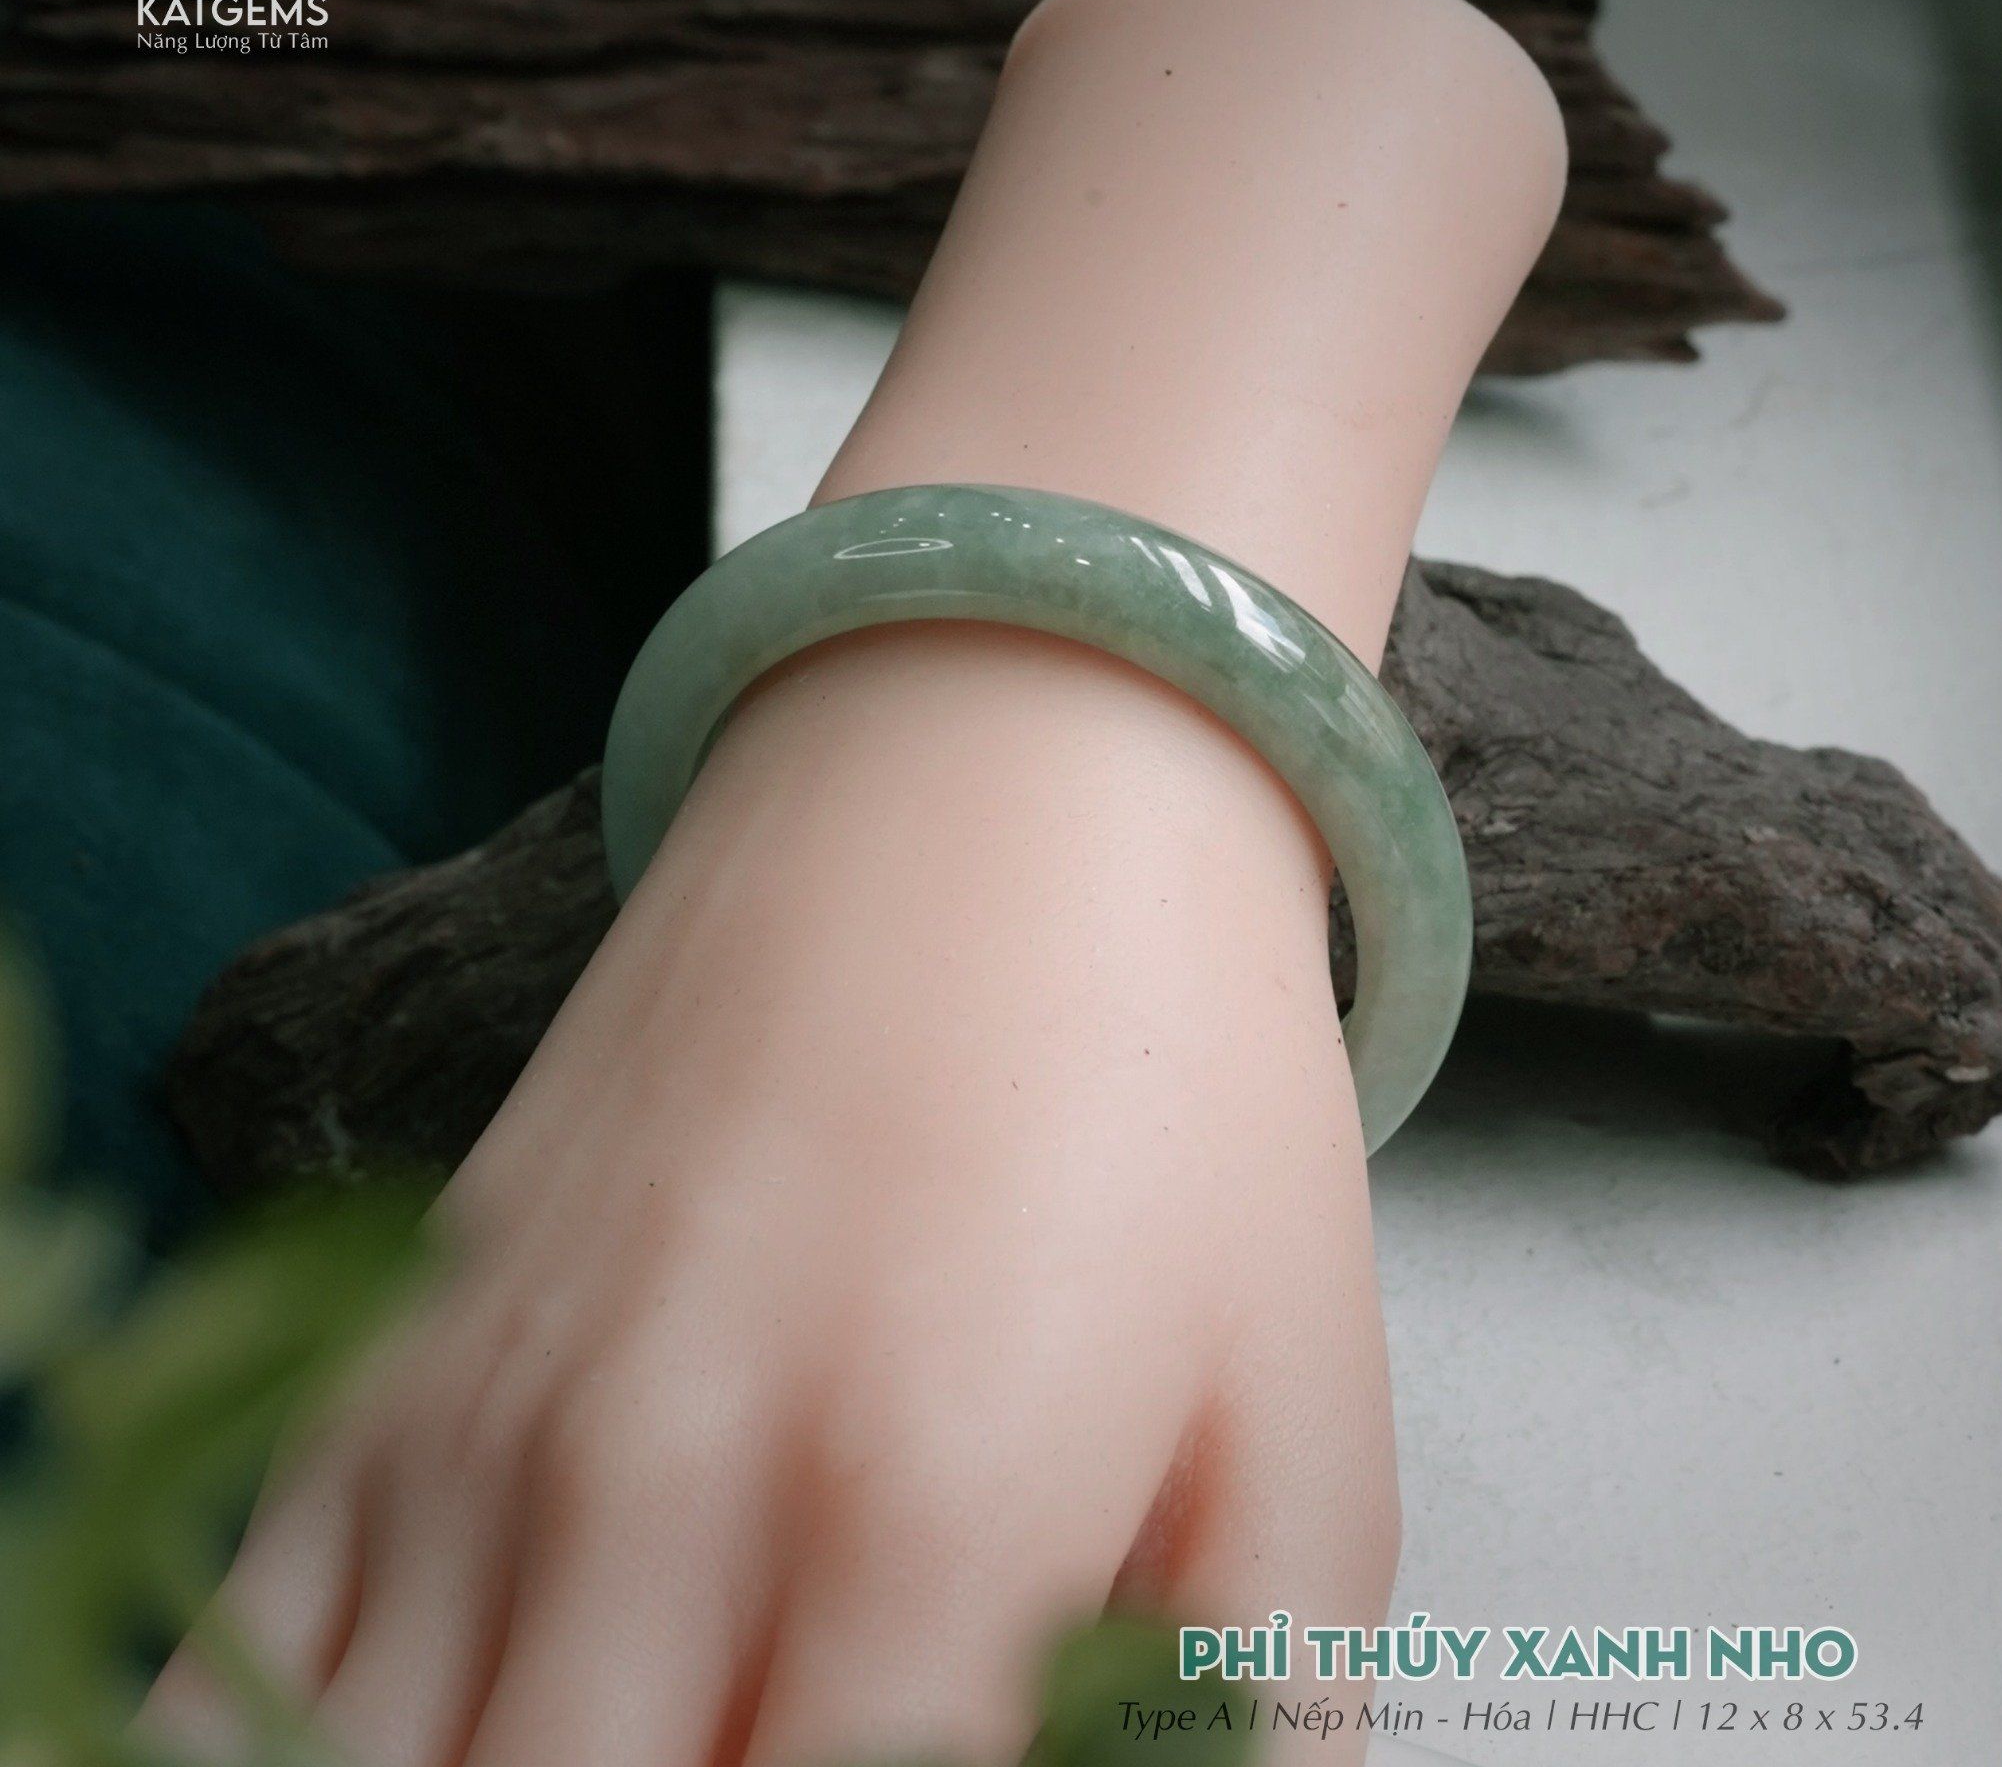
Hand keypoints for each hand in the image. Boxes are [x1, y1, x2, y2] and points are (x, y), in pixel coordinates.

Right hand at [142, 624, 1402, 1766]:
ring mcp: (482, 1412)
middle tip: (781, 1766)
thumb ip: (1256, 1728)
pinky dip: (308, 1756)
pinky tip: (457, 1732)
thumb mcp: (1306, 1426)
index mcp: (920, 1520)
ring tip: (649, 1737)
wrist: (995, 796)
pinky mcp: (393, 1343)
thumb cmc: (1173, 1093)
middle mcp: (652, 1482)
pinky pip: (231, 1673)